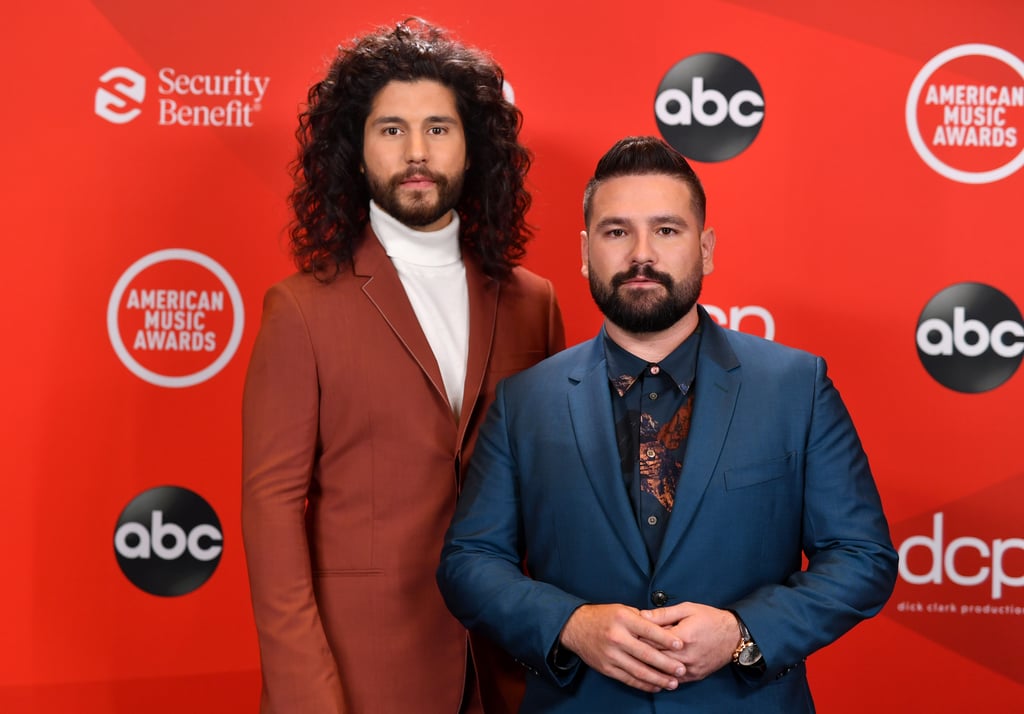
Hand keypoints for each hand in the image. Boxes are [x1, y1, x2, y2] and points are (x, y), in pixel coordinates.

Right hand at [558, 603, 685, 692]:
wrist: (575, 627)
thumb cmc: (603, 617)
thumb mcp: (622, 609)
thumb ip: (642, 619)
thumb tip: (665, 628)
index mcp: (623, 619)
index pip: (649, 630)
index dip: (666, 639)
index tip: (681, 645)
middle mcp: (616, 637)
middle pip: (646, 654)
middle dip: (666, 664)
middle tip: (681, 669)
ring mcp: (611, 654)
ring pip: (638, 670)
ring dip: (658, 679)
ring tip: (673, 683)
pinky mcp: (606, 668)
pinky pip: (628, 679)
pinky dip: (643, 685)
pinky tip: (656, 686)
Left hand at [639, 602, 739, 681]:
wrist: (734, 636)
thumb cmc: (710, 619)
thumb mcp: (687, 609)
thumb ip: (663, 613)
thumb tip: (642, 615)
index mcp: (682, 636)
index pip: (652, 639)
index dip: (638, 636)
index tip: (629, 632)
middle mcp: (686, 655)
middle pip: (654, 657)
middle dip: (640, 651)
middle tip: (629, 646)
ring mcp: (690, 668)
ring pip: (662, 671)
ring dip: (649, 665)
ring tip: (638, 658)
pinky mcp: (694, 676)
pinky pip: (673, 679)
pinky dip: (662, 676)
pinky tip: (652, 671)